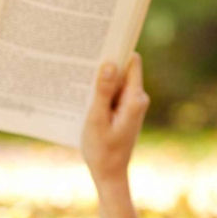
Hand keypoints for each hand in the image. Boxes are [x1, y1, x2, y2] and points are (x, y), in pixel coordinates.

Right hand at [81, 52, 149, 183]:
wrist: (110, 175)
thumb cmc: (102, 151)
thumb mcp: (97, 120)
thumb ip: (103, 92)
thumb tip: (109, 64)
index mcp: (134, 99)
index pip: (131, 61)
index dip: (117, 49)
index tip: (100, 42)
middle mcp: (137, 99)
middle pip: (122, 69)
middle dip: (104, 64)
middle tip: (82, 58)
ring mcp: (131, 105)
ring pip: (115, 82)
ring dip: (100, 80)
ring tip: (79, 76)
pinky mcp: (124, 111)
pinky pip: (112, 93)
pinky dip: (100, 92)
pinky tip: (83, 96)